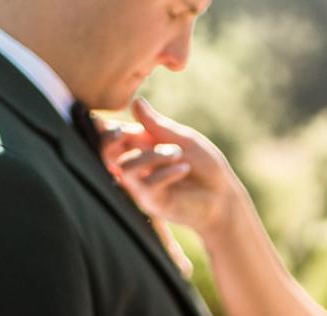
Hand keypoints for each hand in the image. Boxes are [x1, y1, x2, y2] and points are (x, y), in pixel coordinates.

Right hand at [102, 98, 246, 239]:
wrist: (222, 197)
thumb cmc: (205, 166)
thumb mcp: (184, 139)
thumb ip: (157, 125)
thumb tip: (136, 101)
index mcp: (143, 146)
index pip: (115, 136)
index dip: (104, 128)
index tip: (108, 120)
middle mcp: (138, 165)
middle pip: (106, 154)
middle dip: (108, 141)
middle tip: (123, 132)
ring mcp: (142, 186)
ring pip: (126, 168)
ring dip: (151, 156)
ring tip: (177, 153)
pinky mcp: (151, 202)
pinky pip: (146, 184)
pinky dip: (165, 173)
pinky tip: (184, 168)